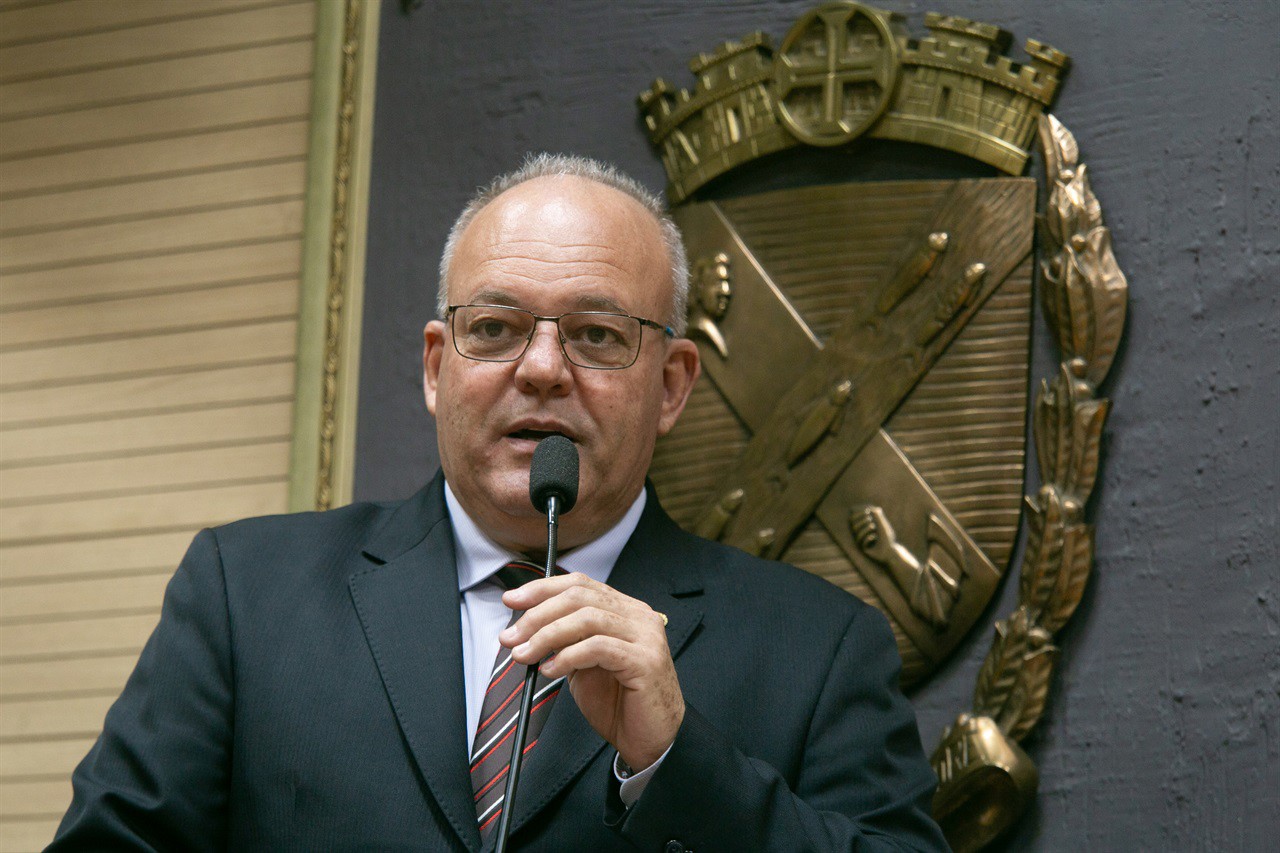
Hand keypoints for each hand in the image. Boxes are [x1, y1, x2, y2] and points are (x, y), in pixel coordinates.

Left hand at [500, 573, 681, 769]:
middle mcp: (638, 616)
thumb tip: (527, 629)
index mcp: (625, 610)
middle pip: (580, 597)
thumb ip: (565, 642)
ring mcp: (645, 636)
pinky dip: (567, 657)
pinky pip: (598, 647)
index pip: (581, 584)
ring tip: (524, 655)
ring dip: (546, 635)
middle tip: (511, 636)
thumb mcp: (584, 665)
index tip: (512, 600)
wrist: (652, 741)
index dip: (542, 589)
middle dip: (538, 614)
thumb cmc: (619, 705)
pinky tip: (550, 670)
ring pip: (587, 618)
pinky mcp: (645, 660)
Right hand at [852, 505, 895, 564]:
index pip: (854, 519)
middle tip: (870, 518)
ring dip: (865, 528)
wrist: (891, 550)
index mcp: (863, 528)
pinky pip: (862, 543)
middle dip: (861, 521)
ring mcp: (862, 542)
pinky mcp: (864, 549)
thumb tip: (871, 508)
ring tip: (873, 526)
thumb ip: (878, 516)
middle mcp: (861, 535)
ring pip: (857, 534)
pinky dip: (868, 538)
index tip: (867, 511)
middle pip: (853, 526)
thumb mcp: (882, 525)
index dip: (858, 514)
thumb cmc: (887, 537)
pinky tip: (874, 537)